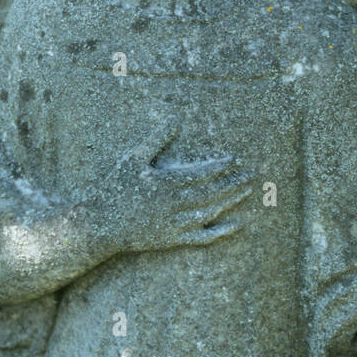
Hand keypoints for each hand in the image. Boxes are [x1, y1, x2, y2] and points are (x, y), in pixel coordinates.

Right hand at [94, 143, 255, 255]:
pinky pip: (202, 237)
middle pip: (211, 193)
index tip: (235, 158)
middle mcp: (173, 205)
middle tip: (254, 173)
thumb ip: (157, 139)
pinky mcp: (174, 238)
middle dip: (233, 182)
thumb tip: (175, 117)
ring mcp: (175, 224)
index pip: (199, 174)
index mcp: (164, 183)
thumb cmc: (116, 187)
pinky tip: (238, 224)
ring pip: (210, 212)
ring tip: (248, 189)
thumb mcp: (134, 158)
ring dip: (231, 201)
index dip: (219, 166)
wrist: (102, 225)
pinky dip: (221, 231)